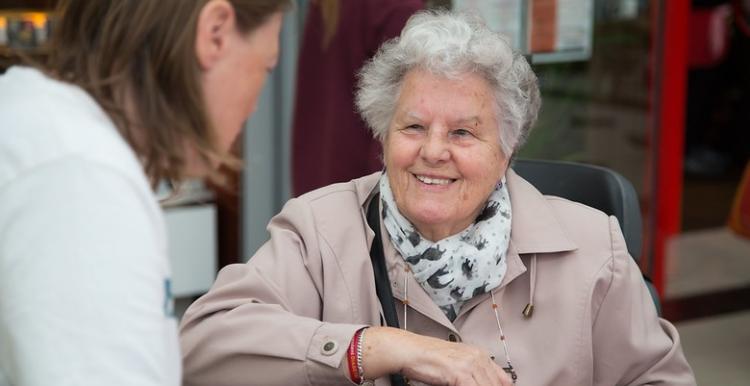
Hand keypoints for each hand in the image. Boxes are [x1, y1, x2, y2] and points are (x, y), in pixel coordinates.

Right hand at [360, 327, 513, 385]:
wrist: (409, 351)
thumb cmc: (427, 357)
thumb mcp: (456, 364)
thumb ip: (473, 374)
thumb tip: (483, 383)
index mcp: (480, 354)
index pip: (503, 380)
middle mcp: (477, 357)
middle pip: (495, 385)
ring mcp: (470, 364)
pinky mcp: (460, 373)